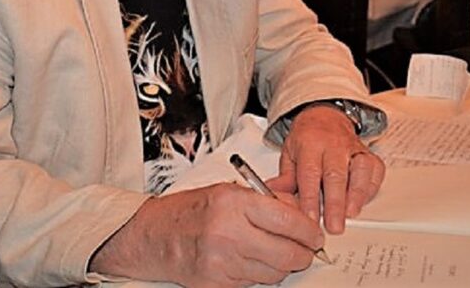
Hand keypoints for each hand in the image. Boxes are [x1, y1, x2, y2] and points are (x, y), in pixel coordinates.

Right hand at [90, 183, 324, 286]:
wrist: (154, 236)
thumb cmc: (190, 210)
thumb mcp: (229, 191)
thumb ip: (265, 201)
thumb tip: (300, 213)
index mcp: (234, 203)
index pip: (289, 221)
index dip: (309, 232)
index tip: (315, 235)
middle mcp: (229, 233)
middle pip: (288, 254)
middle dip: (303, 254)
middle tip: (305, 250)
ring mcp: (223, 262)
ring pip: (275, 273)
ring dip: (282, 265)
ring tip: (275, 253)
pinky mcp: (218, 284)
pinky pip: (255, 284)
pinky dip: (260, 274)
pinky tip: (251, 261)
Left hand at [269, 105, 384, 234]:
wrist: (325, 117)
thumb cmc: (307, 139)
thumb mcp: (289, 153)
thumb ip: (286, 177)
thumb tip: (274, 196)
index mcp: (310, 143)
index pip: (310, 173)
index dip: (310, 198)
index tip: (310, 219)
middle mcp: (334, 145)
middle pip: (336, 175)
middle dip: (335, 203)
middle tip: (334, 226)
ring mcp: (354, 149)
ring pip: (360, 171)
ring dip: (356, 195)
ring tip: (350, 215)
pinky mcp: (369, 155)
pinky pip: (375, 171)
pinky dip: (371, 189)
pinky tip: (362, 202)